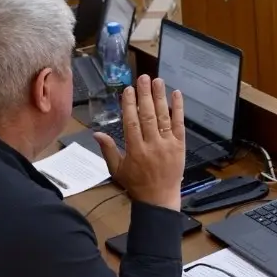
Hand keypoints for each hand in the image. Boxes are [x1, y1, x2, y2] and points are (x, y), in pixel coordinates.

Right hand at [95, 75, 185, 210]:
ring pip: (163, 117)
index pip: (131, 122)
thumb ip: (108, 150)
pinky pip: (180, 124)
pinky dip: (178, 109)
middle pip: (147, 115)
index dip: (130, 104)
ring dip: (160, 97)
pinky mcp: (180, 145)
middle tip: (143, 78)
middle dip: (145, 95)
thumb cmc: (136, 184)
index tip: (128, 90)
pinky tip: (176, 94)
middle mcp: (151, 144)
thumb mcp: (116, 169)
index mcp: (135, 150)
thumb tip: (96, 133)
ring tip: (158, 81)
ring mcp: (167, 144)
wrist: (159, 198)